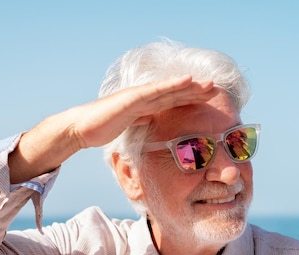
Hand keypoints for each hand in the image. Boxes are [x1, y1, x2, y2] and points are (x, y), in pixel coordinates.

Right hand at [10, 76, 218, 182]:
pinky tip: (187, 81)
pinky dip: (172, 85)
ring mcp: (138, 97)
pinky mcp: (132, 99)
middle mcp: (144, 98)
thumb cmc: (102, 128)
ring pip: (170, 90)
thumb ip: (142, 124)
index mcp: (145, 106)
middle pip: (175, 93)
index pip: (172, 101)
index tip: (209, 99)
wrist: (81, 128)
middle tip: (216, 89)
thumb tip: (152, 125)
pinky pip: (156, 91)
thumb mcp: (129, 128)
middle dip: (196, 91)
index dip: (191, 98)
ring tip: (209, 84)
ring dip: (191, 87)